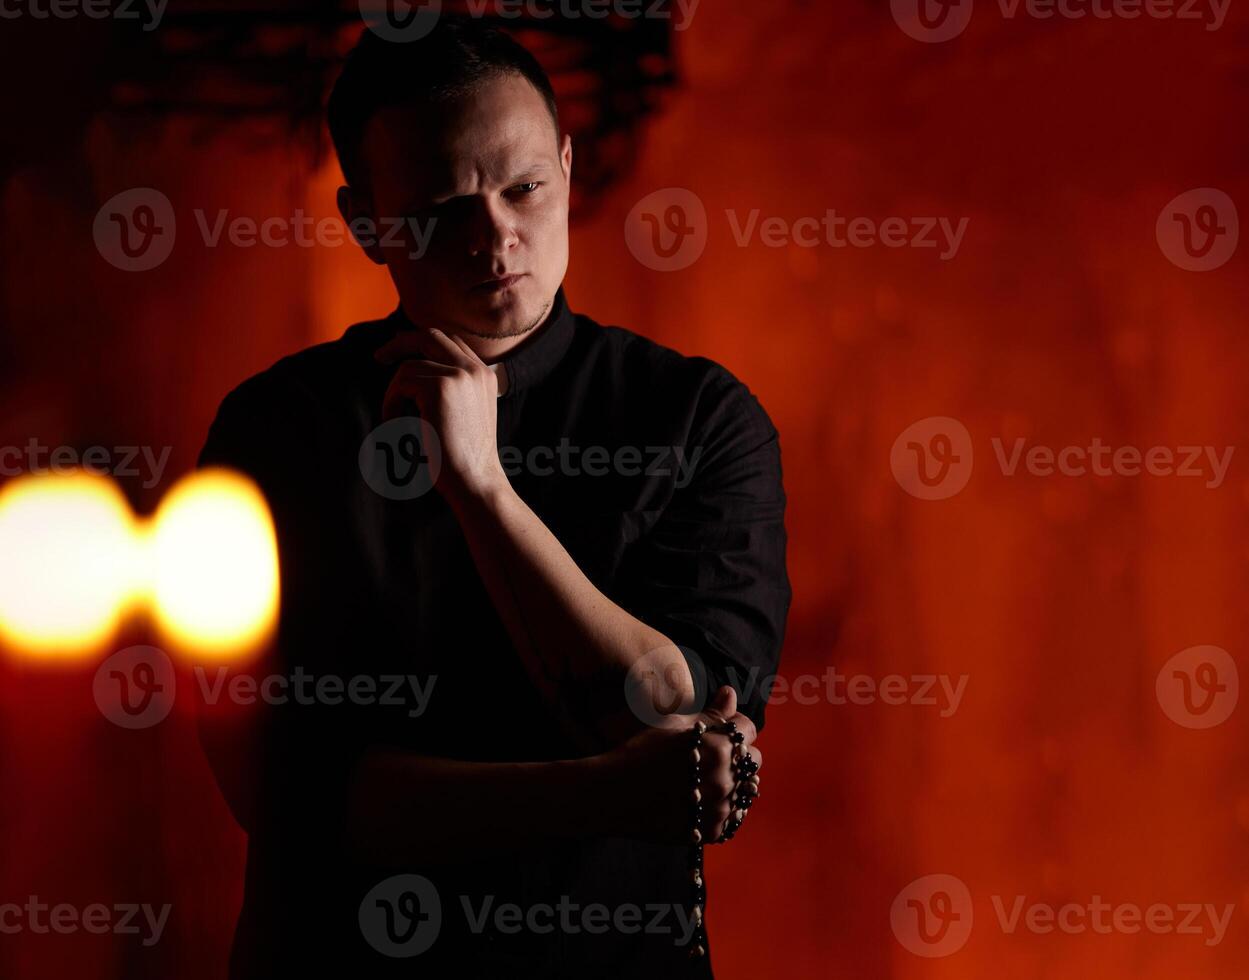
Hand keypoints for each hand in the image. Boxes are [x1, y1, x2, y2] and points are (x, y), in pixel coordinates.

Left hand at [374, 327, 506, 500]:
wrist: (475, 480)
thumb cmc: (464, 457)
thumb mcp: (465, 413)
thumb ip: (451, 388)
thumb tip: (414, 365)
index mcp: (485, 375)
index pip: (450, 341)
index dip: (421, 341)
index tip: (400, 350)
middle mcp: (476, 369)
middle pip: (430, 336)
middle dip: (401, 343)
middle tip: (379, 357)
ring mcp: (460, 375)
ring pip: (410, 366)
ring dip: (393, 392)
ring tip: (393, 419)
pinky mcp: (440, 387)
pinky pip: (401, 381)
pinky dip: (391, 402)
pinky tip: (394, 422)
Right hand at [599, 685, 762, 844]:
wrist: (614, 794)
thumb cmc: (640, 752)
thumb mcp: (674, 725)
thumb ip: (710, 712)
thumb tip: (730, 692)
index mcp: (720, 746)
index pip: (750, 729)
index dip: (735, 726)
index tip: (720, 731)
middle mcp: (726, 778)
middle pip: (755, 761)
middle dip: (739, 754)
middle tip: (713, 755)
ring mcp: (721, 808)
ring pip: (746, 790)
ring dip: (733, 782)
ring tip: (705, 779)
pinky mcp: (713, 831)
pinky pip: (733, 816)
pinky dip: (722, 807)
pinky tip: (701, 799)